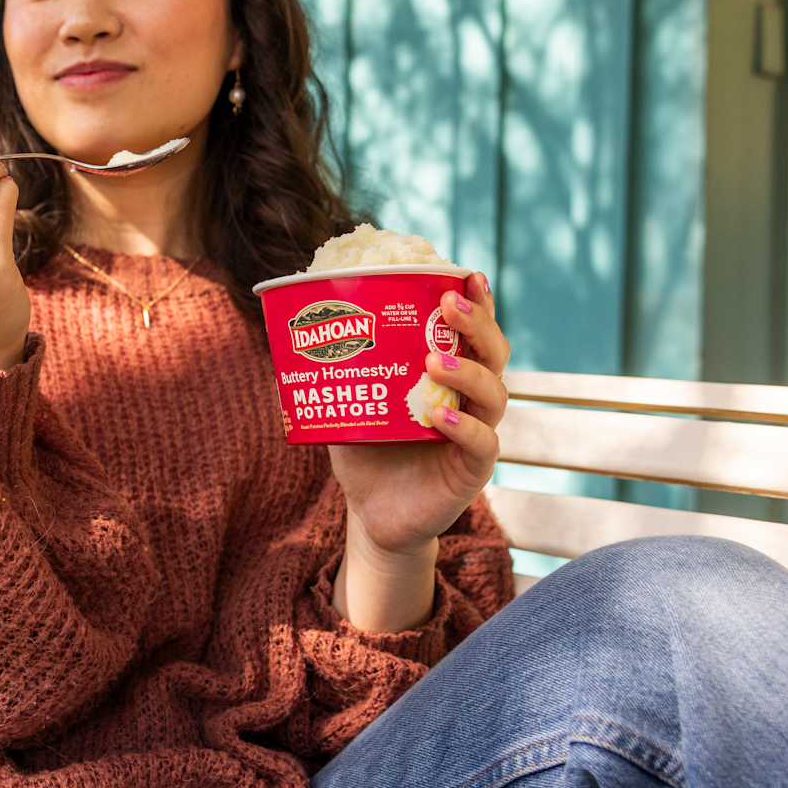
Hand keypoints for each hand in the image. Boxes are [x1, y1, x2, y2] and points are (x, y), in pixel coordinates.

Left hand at [328, 271, 509, 630]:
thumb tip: (294, 325)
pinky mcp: (472, 471)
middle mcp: (471, 400)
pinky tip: (440, 419)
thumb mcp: (349, 401)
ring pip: (493, 395)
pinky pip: (481, 445)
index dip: (476, 302)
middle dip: (477, 324)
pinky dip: (464, 429)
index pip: (472, 332)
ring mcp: (476, 434)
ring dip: (467, 372)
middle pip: (493, 354)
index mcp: (449, 375)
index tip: (465, 274)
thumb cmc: (366, 450)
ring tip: (434, 360)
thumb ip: (337, 369)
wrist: (373, 514)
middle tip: (449, 304)